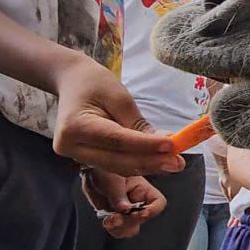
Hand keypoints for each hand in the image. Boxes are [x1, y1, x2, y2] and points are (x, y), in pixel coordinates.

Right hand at [53, 55, 183, 176]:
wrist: (71, 82)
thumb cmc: (94, 83)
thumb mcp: (119, 97)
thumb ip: (138, 124)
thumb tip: (165, 144)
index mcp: (75, 126)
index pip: (117, 140)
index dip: (146, 146)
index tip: (172, 146)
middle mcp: (70, 146)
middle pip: (117, 160)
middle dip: (150, 162)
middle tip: (178, 162)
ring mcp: (74, 155)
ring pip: (117, 167)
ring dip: (147, 166)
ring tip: (173, 162)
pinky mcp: (83, 159)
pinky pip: (113, 164)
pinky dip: (136, 163)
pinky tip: (157, 160)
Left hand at [81, 169, 166, 237]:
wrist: (90, 174)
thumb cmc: (104, 170)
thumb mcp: (111, 179)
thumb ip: (118, 195)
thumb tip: (125, 209)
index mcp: (143, 189)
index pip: (158, 203)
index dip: (153, 210)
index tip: (141, 212)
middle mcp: (139, 202)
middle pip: (143, 219)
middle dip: (130, 221)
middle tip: (115, 217)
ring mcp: (128, 212)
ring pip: (132, 228)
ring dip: (120, 227)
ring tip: (109, 220)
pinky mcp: (117, 218)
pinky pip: (119, 230)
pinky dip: (113, 229)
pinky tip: (106, 221)